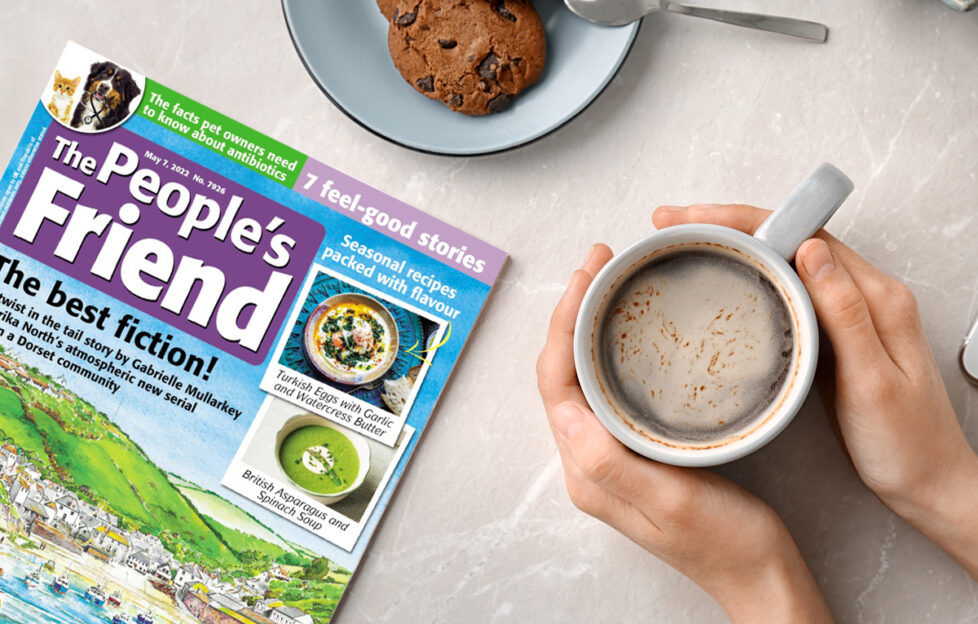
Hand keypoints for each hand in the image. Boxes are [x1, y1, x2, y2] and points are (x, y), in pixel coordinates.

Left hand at [536, 245, 831, 621]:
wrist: (761, 575)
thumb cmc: (726, 545)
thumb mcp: (673, 503)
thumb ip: (614, 464)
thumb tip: (567, 413)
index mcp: (589, 471)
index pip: (556, 383)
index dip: (562, 323)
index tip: (586, 275)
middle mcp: (590, 461)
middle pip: (563, 373)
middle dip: (571, 314)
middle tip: (598, 264)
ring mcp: (611, 456)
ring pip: (583, 377)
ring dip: (588, 328)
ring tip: (608, 283)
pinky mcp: (636, 451)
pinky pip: (608, 389)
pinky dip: (611, 350)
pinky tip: (631, 331)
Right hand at [654, 203, 977, 578]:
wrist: (929, 483)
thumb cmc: (906, 442)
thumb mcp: (873, 380)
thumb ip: (845, 312)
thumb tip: (810, 250)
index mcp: (877, 296)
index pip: (801, 235)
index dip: (742, 220)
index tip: (693, 219)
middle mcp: (865, 295)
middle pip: (788, 239)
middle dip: (728, 225)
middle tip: (672, 225)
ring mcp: (848, 314)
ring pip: (785, 262)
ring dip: (736, 247)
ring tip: (688, 245)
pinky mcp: (834, 335)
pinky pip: (788, 292)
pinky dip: (751, 278)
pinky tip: (726, 284)